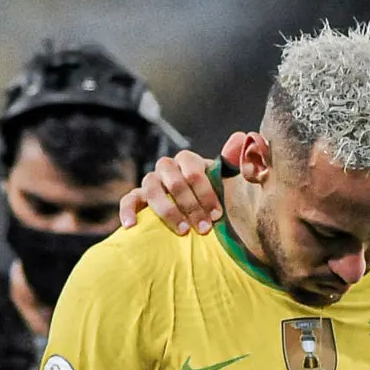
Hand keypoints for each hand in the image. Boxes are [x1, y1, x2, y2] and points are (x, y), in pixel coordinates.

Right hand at [117, 132, 246, 233]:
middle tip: (204, 228)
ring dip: (167, 211)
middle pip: (174, 181)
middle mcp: (168, 168)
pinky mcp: (138, 199)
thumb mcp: (228, 183)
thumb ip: (233, 162)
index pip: (193, 169)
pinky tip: (131, 225)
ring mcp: (151, 182)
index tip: (217, 215)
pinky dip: (128, 211)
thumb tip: (242, 137)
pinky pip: (129, 200)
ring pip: (151, 188)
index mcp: (189, 162)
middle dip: (190, 206)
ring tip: (182, 231)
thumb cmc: (216, 200)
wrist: (200, 217)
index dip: (205, 192)